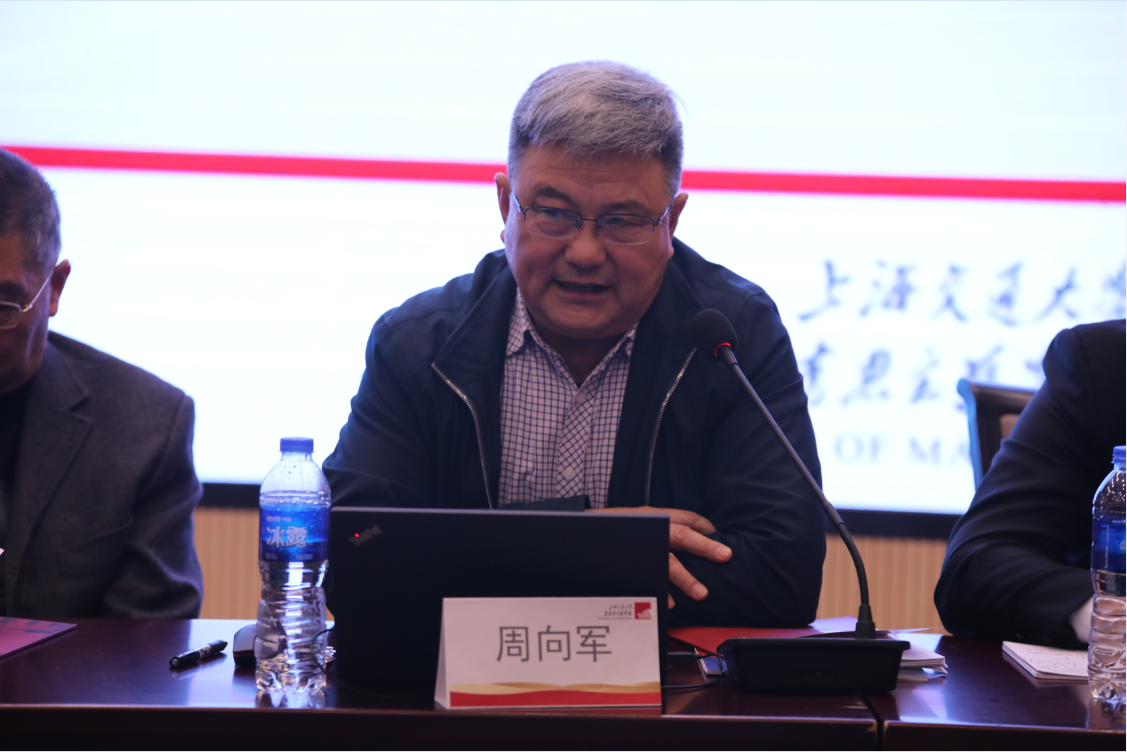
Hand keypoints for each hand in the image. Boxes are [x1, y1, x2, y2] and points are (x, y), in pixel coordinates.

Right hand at [588, 507, 731, 607]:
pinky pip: (649, 578)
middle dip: (705, 546)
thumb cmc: (613, 528)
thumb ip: (660, 526)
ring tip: (702, 593)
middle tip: (726, 555)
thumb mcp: (638, 520)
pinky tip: (672, 602)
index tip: (721, 537)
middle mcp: (649, 528)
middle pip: (681, 535)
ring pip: (667, 560)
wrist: (579, 532)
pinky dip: (662, 591)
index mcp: (655, 516)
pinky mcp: (630, 563)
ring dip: (686, 578)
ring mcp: (641, 546)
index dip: (707, 527)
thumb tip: (688, 537)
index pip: (687, 517)